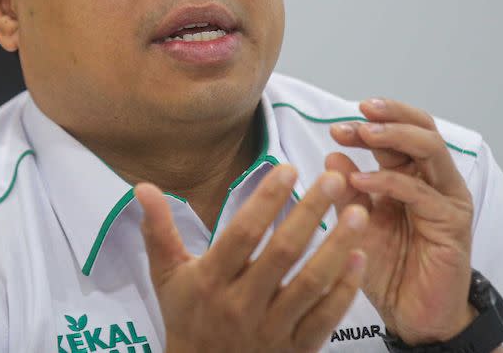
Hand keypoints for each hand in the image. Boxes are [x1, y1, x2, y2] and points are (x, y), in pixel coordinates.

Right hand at [135, 166, 367, 352]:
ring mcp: (271, 330)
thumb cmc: (187, 320)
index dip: (266, 200)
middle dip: (310, 213)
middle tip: (335, 180)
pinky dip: (345, 290)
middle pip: (282, 253)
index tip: (288, 169)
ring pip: (311, 285)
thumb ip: (158, 231)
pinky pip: (325, 319)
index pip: (242, 234)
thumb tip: (142, 187)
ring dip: (337, 247)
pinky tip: (359, 258)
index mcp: (210, 281)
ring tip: (358, 213)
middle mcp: (241, 305)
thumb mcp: (167, 278)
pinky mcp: (296, 351)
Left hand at [326, 98, 474, 345]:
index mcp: (414, 177)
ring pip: (430, 149)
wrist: (412, 316)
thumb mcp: (358, 224)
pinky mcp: (452, 224)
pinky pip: (421, 193)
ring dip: (394, 136)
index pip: (403, 131)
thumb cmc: (390, 271)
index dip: (375, 119)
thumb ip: (347, 191)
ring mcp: (448, 200)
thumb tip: (333, 154)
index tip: (341, 119)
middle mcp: (436, 182)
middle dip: (387, 118)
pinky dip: (389, 182)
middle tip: (355, 116)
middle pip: (422, 130)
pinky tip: (360, 181)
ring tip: (360, 134)